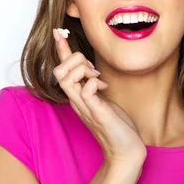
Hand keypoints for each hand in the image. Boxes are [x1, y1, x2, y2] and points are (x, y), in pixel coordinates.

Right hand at [52, 29, 146, 165]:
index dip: (60, 50)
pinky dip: (94, 82)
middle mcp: (77, 101)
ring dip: (82, 70)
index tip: (59, 32)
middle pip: (58, 71)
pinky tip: (105, 86)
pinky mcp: (97, 113)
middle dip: (73, 59)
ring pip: (67, 79)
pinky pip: (87, 90)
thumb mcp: (104, 100)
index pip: (62, 70)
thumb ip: (95, 87)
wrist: (125, 152)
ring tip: (98, 77)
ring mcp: (85, 107)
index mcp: (78, 97)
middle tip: (93, 68)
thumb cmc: (117, 127)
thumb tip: (93, 72)